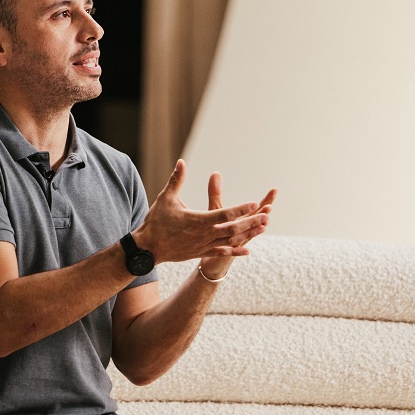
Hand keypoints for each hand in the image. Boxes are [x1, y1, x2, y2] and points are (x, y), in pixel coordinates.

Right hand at [132, 160, 273, 264]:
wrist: (147, 249)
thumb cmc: (156, 222)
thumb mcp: (166, 198)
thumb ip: (176, 180)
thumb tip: (181, 162)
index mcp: (198, 220)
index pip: (224, 214)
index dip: (240, 209)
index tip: (254, 203)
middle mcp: (204, 234)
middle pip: (233, 228)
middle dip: (251, 221)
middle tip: (267, 215)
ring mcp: (204, 245)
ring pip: (230, 240)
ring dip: (247, 234)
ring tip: (263, 228)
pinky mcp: (200, 252)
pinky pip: (222, 251)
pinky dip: (235, 251)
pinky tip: (247, 250)